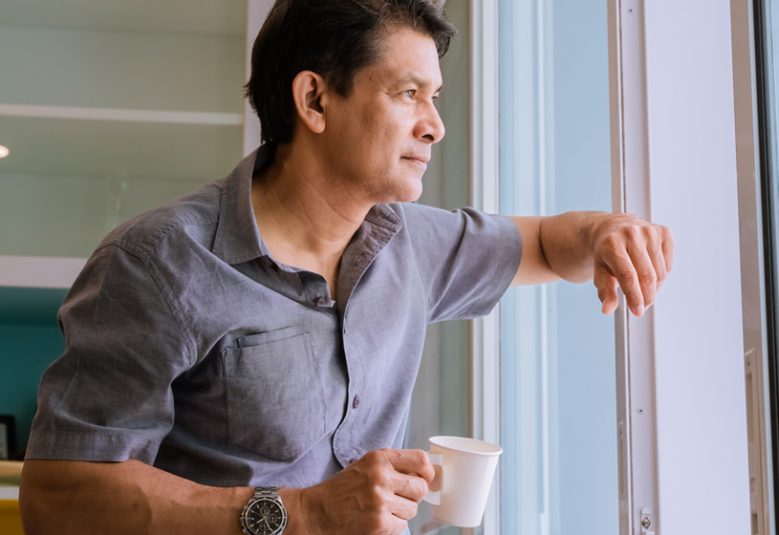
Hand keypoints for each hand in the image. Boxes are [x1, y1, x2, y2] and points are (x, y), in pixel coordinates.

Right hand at [298, 449, 433, 534]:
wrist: (316, 512)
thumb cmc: (341, 489)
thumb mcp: (364, 466)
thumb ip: (391, 465)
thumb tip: (423, 473)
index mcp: (378, 459)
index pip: (420, 459)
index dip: (428, 471)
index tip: (426, 478)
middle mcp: (381, 477)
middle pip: (421, 488)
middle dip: (414, 495)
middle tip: (399, 497)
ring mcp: (380, 502)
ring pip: (413, 509)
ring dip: (402, 512)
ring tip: (382, 509)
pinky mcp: (379, 524)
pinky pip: (401, 526)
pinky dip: (392, 525)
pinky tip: (376, 520)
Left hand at [589, 213, 673, 315]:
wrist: (612, 228)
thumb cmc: (605, 253)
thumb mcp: (599, 271)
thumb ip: (605, 291)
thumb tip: (607, 309)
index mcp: (611, 243)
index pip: (627, 275)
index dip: (634, 296)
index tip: (637, 311)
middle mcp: (631, 234)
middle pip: (647, 275)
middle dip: (646, 296)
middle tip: (641, 307)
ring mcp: (649, 231)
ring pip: (660, 272)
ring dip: (654, 288)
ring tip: (642, 288)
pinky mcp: (663, 232)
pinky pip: (668, 264)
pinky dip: (662, 275)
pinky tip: (650, 272)